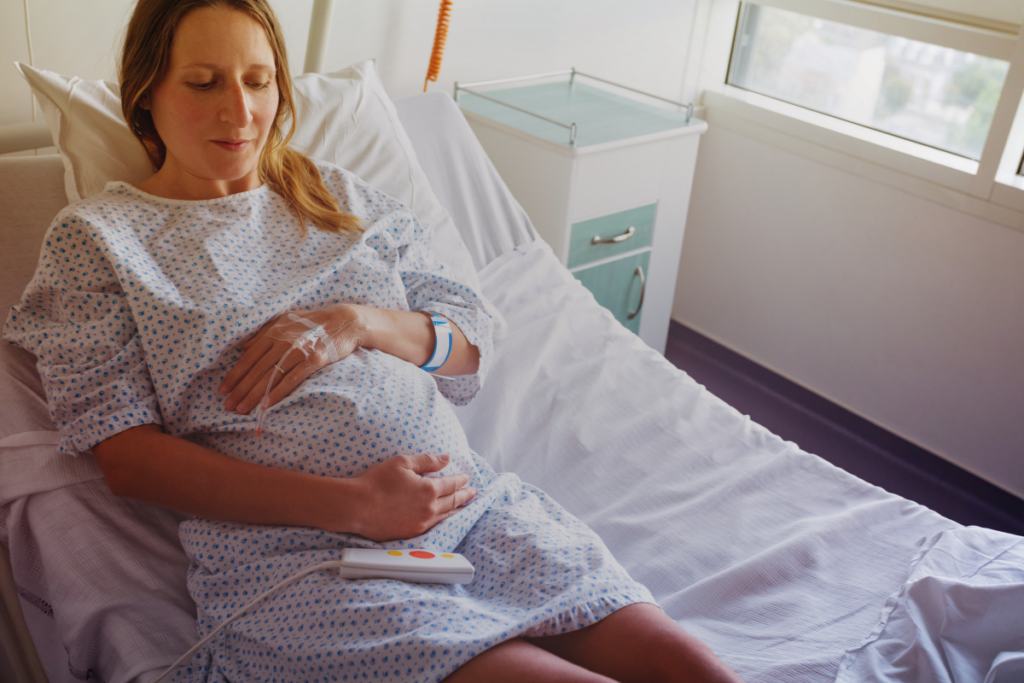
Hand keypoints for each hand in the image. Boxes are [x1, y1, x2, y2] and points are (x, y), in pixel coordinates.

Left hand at [220, 304, 367, 413]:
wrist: (345, 321)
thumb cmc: (314, 322)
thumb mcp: (286, 320)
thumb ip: (264, 332)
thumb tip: (243, 347)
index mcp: (274, 332)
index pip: (248, 357)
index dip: (234, 375)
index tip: (223, 390)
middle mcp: (283, 342)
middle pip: (256, 370)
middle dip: (240, 390)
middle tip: (228, 406)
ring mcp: (299, 351)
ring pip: (271, 377)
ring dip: (255, 395)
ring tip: (242, 409)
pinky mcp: (314, 360)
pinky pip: (292, 379)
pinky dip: (278, 392)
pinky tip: (267, 405)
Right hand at [348, 454, 475, 541]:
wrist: (356, 506)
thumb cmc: (377, 481)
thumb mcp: (402, 463)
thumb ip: (427, 461)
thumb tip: (446, 459)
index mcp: (429, 489)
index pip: (452, 484)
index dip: (460, 480)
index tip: (466, 478)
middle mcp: (429, 509)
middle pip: (453, 501)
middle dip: (464, 496)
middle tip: (472, 493)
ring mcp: (421, 523)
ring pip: (446, 516)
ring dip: (457, 509)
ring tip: (464, 506)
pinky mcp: (411, 533)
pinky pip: (434, 527)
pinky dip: (443, 521)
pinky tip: (444, 519)